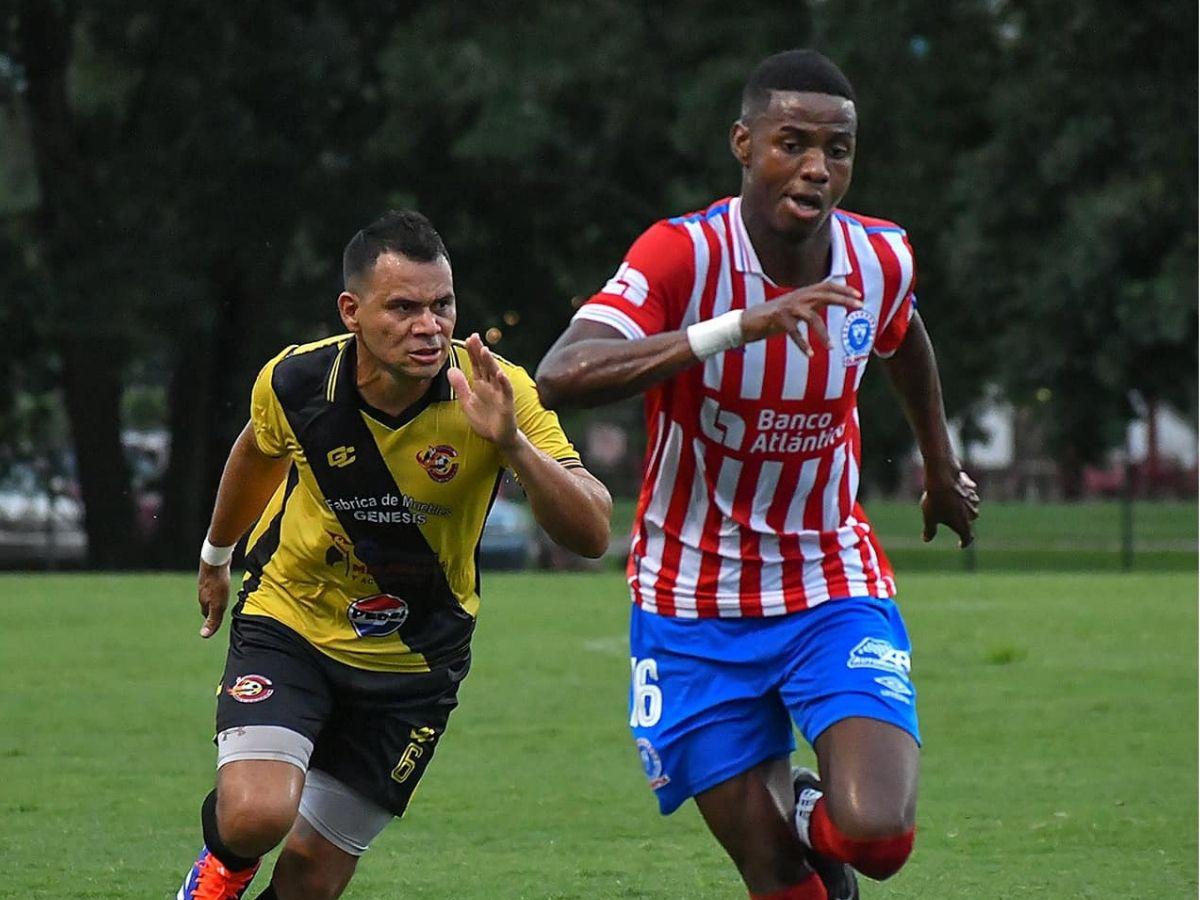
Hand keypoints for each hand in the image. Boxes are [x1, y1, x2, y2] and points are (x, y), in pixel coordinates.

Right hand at [197, 560, 230, 637]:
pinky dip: (219, 584)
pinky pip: (216, 580)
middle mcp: (203, 591)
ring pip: (211, 591)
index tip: (216, 623)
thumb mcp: (218, 605)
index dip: (212, 619)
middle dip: (213, 608)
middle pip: (208, 602)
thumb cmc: (218, 584)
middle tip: (220, 612)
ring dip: (216, 596)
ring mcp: (207, 580)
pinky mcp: (213, 571)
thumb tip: (204, 636)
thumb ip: (213, 620)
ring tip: (223, 598)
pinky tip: (224, 581)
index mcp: (204, 600)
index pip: (207, 614)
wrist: (215, 560)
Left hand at [446, 333, 517, 449]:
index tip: (468, 339)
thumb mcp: (467, 402)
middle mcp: (491, 385)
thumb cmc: (485, 420)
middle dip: (480, 352)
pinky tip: (500, 374)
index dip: (472, 352)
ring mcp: (500, 393)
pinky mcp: (507, 404)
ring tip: (484, 350)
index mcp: (481, 384)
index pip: (476, 365)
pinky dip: (504, 382)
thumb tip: (450, 369)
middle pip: (485, 365)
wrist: (498, 438)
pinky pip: (506, 391)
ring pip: (495, 375)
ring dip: (490, 363)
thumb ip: (460, 386)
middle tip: (474, 337)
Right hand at [740, 282, 862, 356]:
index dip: (844, 290)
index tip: (859, 296)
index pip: (827, 286)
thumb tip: (832, 302)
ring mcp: (788, 307)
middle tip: (859, 307)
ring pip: (812, 318)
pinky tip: (810, 354)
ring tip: (831, 348)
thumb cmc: (774, 317)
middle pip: (824, 295)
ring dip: (823, 334)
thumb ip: (812, 304)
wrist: (749, 321)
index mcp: (803, 293)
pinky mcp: (779, 319)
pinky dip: (802, 344)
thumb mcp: (796, 308)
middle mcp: (797, 297)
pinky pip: (795, 333)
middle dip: (843, 300)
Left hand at [920, 463, 979, 547]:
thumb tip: (927, 539)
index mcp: (963, 524)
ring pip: (972, 504)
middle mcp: (971, 512)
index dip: (964, 542)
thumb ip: (930, 530)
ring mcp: (972, 498)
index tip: (961, 544)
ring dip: (965, 505)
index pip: (967, 538)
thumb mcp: (929, 518)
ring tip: (952, 503)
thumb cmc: (936, 501)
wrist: (942, 478)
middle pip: (970, 520)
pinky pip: (970, 490)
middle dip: (964, 521)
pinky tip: (957, 489)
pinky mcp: (970, 485)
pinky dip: (965, 491)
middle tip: (953, 520)